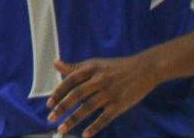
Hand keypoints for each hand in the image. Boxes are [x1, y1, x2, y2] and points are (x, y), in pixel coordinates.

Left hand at [46, 53, 165, 137]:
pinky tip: (85, 135)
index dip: (58, 93)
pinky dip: (95, 127)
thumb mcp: (95, 63)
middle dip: (62, 108)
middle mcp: (99, 81)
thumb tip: (55, 64)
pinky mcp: (120, 104)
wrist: (144, 70)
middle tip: (51, 118)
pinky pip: (105, 118)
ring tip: (63, 129)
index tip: (49, 104)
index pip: (70, 81)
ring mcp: (110, 93)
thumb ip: (75, 67)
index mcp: (90, 69)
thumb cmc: (116, 67)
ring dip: (74, 120)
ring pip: (88, 108)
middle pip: (77, 95)